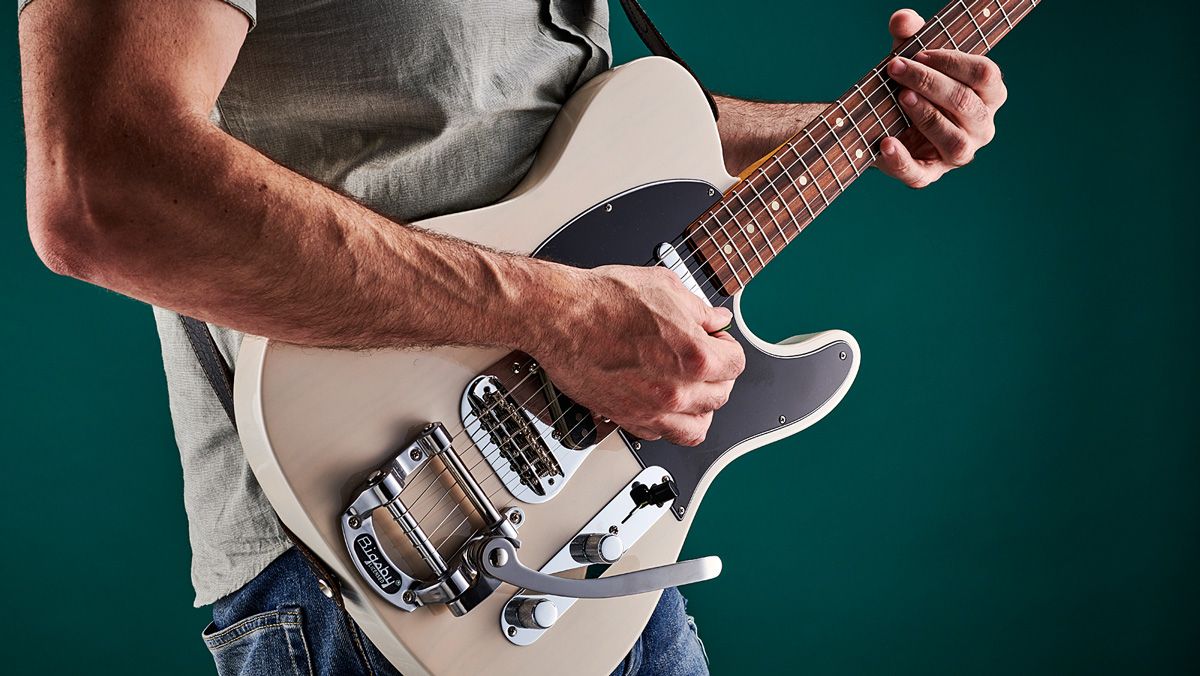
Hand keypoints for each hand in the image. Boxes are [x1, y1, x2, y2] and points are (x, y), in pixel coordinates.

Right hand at [533, 265, 744, 445]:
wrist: (560, 317)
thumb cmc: (604, 300)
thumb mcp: (665, 287)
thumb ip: (699, 309)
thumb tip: (715, 320)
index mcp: (696, 356)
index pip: (737, 364)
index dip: (728, 347)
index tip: (717, 341)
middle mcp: (677, 390)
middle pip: (721, 396)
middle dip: (717, 374)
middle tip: (703, 359)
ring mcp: (652, 410)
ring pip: (699, 427)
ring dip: (701, 407)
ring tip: (692, 389)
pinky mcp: (627, 419)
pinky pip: (663, 436)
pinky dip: (670, 423)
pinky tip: (665, 404)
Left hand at [876, 9, 1007, 187]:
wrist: (884, 121)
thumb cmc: (911, 84)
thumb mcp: (910, 56)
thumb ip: (908, 35)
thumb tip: (903, 20)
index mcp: (988, 94)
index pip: (985, 74)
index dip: (953, 61)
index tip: (920, 53)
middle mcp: (981, 127)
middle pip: (966, 104)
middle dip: (929, 82)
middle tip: (896, 68)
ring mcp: (957, 154)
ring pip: (954, 141)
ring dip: (927, 116)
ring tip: (902, 97)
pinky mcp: (928, 174)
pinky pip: (919, 173)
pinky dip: (901, 160)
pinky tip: (886, 143)